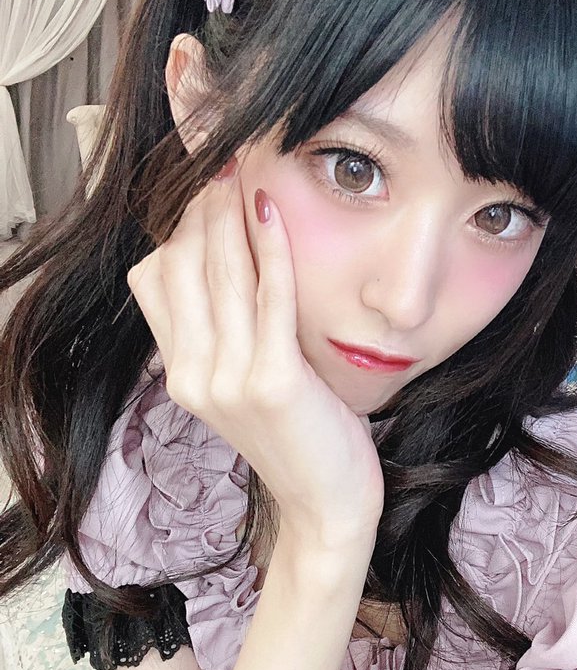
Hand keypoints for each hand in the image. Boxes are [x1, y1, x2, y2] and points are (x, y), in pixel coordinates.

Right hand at [125, 162, 384, 539]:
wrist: (327, 504)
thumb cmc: (302, 438)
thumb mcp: (247, 387)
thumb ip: (225, 339)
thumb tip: (224, 270)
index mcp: (182, 375)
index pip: (156, 281)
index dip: (178, 229)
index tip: (206, 190)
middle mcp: (195, 376)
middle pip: (185, 269)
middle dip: (203, 210)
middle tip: (227, 165)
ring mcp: (230, 381)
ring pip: (223, 276)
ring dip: (233, 216)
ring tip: (246, 173)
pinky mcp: (273, 382)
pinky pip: (268, 299)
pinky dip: (271, 249)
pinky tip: (275, 212)